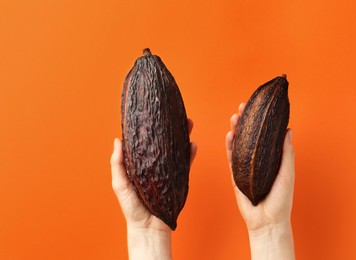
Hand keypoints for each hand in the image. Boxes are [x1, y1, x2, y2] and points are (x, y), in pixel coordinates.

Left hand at [110, 119, 196, 259]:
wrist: (149, 226)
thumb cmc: (131, 207)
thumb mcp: (120, 184)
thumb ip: (117, 164)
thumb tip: (117, 140)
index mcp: (140, 163)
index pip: (145, 141)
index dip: (150, 127)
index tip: (153, 113)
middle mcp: (155, 163)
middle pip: (164, 141)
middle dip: (171, 127)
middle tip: (175, 114)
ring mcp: (168, 170)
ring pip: (176, 149)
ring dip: (183, 136)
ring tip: (187, 123)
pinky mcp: (178, 179)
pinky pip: (186, 164)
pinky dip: (190, 154)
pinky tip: (192, 144)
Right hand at [226, 103, 294, 259]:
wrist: (267, 221)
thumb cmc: (281, 199)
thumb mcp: (287, 173)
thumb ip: (286, 153)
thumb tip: (289, 130)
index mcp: (271, 158)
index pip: (265, 134)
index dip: (261, 119)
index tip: (259, 105)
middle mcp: (257, 159)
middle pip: (250, 135)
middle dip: (246, 119)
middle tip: (243, 106)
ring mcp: (245, 166)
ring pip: (238, 143)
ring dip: (236, 129)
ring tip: (234, 116)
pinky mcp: (235, 174)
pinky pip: (231, 157)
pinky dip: (229, 145)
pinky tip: (229, 134)